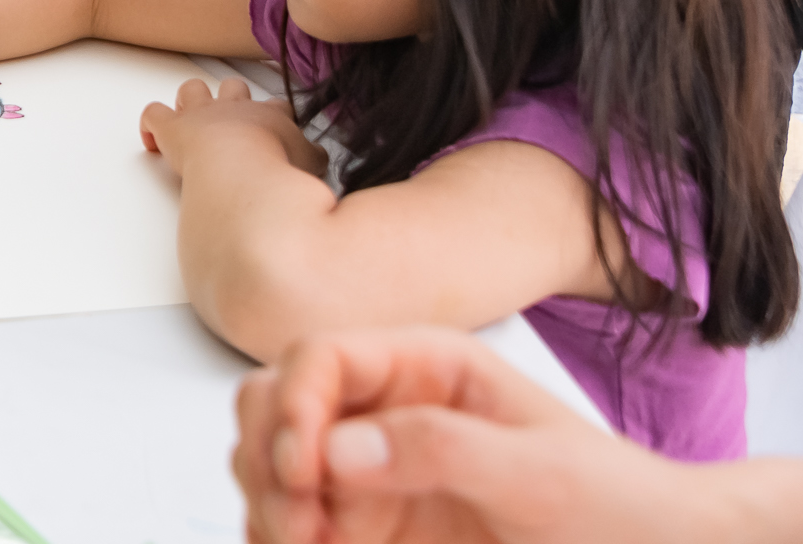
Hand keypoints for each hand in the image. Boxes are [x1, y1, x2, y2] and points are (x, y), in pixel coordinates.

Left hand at [140, 74, 324, 179]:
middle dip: (231, 98)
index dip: (276, 114)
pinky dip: (150, 126)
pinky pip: (153, 116)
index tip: (277, 125)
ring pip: (192, 90)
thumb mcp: (311, 162)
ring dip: (191, 102)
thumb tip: (321, 159)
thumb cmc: (275, 163)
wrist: (241, 165)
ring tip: (191, 119)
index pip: (276, 105)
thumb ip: (315, 157)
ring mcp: (200, 114)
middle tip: (233, 119)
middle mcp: (233, 107)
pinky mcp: (171, 127)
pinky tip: (152, 141)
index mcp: (269, 114)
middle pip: (233, 88)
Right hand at [232, 327, 732, 543]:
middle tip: (296, 516)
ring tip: (299, 541)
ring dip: (266, 503)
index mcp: (425, 369)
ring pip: (270, 466)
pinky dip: (280, 535)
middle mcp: (385, 413)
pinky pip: (294, 521)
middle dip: (268, 457)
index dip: (295, 404)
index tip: (302, 465)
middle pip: (275, 406)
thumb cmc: (619, 505)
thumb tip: (344, 443)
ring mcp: (372, 474)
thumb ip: (442, 448)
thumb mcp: (542, 472)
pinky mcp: (368, 529)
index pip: (322, 359)